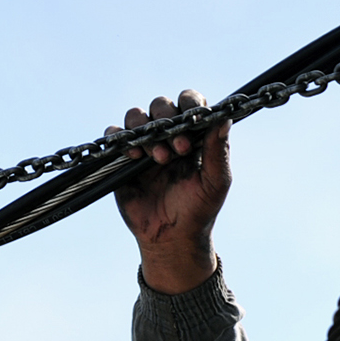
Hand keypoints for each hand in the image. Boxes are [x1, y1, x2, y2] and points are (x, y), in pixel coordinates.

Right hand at [109, 89, 230, 293]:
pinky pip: (114, 135)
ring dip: (145, 129)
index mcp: (193, 136)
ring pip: (136, 116)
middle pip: (161, 105)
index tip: (192, 117)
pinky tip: (133, 155)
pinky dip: (121, 137)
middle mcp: (168, 136)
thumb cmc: (199, 209)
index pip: (190, 103)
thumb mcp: (215, 182)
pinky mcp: (122, 159)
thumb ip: (219, 151)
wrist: (172, 237)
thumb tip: (224, 119)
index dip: (189, 102)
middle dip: (167, 119)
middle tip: (178, 149)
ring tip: (158, 157)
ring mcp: (144, 145)